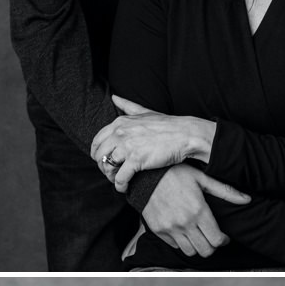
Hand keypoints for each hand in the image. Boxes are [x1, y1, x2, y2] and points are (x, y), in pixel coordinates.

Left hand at [92, 97, 214, 189]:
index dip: (98, 153)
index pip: (97, 140)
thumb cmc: (169, 125)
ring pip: (107, 166)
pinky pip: (120, 177)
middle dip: (102, 166)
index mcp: (120, 123)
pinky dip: (120, 185)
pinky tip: (123, 188)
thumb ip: (128, 106)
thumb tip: (114, 97)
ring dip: (110, 176)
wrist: (187, 135)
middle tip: (111, 172)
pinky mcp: (136, 161)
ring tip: (117, 180)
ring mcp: (127, 147)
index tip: (105, 159)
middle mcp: (120, 133)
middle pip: (99, 154)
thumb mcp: (145, 112)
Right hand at [141, 164, 250, 258]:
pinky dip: (182, 243)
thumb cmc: (175, 174)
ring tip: (199, 236)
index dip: (224, 241)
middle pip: (206, 251)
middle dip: (213, 247)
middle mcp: (185, 223)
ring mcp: (170, 228)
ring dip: (198, 247)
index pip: (217, 240)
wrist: (144, 176)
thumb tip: (247, 199)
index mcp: (199, 211)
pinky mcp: (158, 230)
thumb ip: (225, 191)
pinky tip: (185, 232)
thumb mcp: (202, 178)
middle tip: (213, 238)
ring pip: (191, 252)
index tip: (224, 237)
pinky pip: (175, 246)